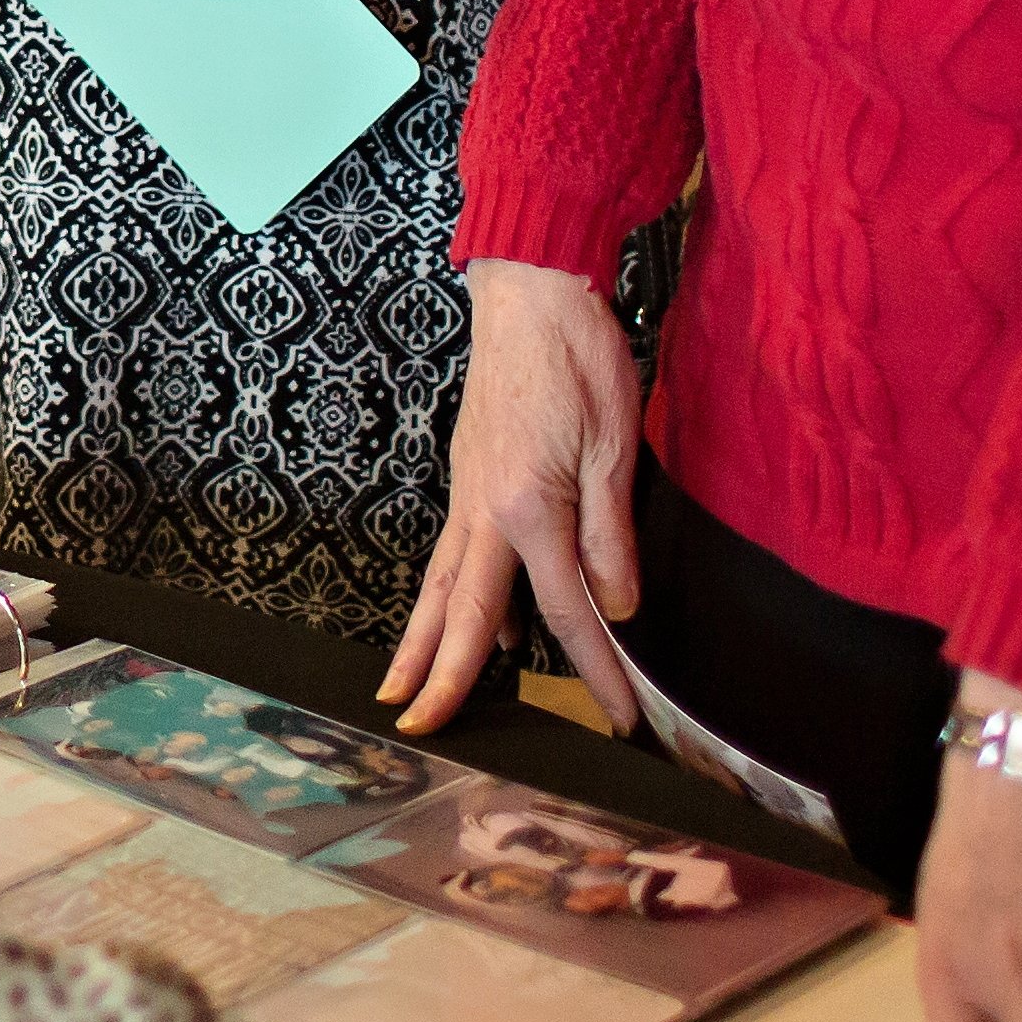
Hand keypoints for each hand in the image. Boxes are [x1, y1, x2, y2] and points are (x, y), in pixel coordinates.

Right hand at [379, 259, 640, 729]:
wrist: (530, 291)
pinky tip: (459, 614)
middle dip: (443, 678)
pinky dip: (447, 595)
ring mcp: (469, 492)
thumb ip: (611, 536)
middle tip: (421, 730)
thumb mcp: (614, 448)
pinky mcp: (469, 473)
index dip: (596, 671)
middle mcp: (485, 512)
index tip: (619, 719)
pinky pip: (452, 552)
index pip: (566, 612)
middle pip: (464, 613)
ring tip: (402, 690)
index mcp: (528, 511)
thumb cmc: (577, 359)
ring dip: (421, 642)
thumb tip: (616, 607)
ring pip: (441, 584)